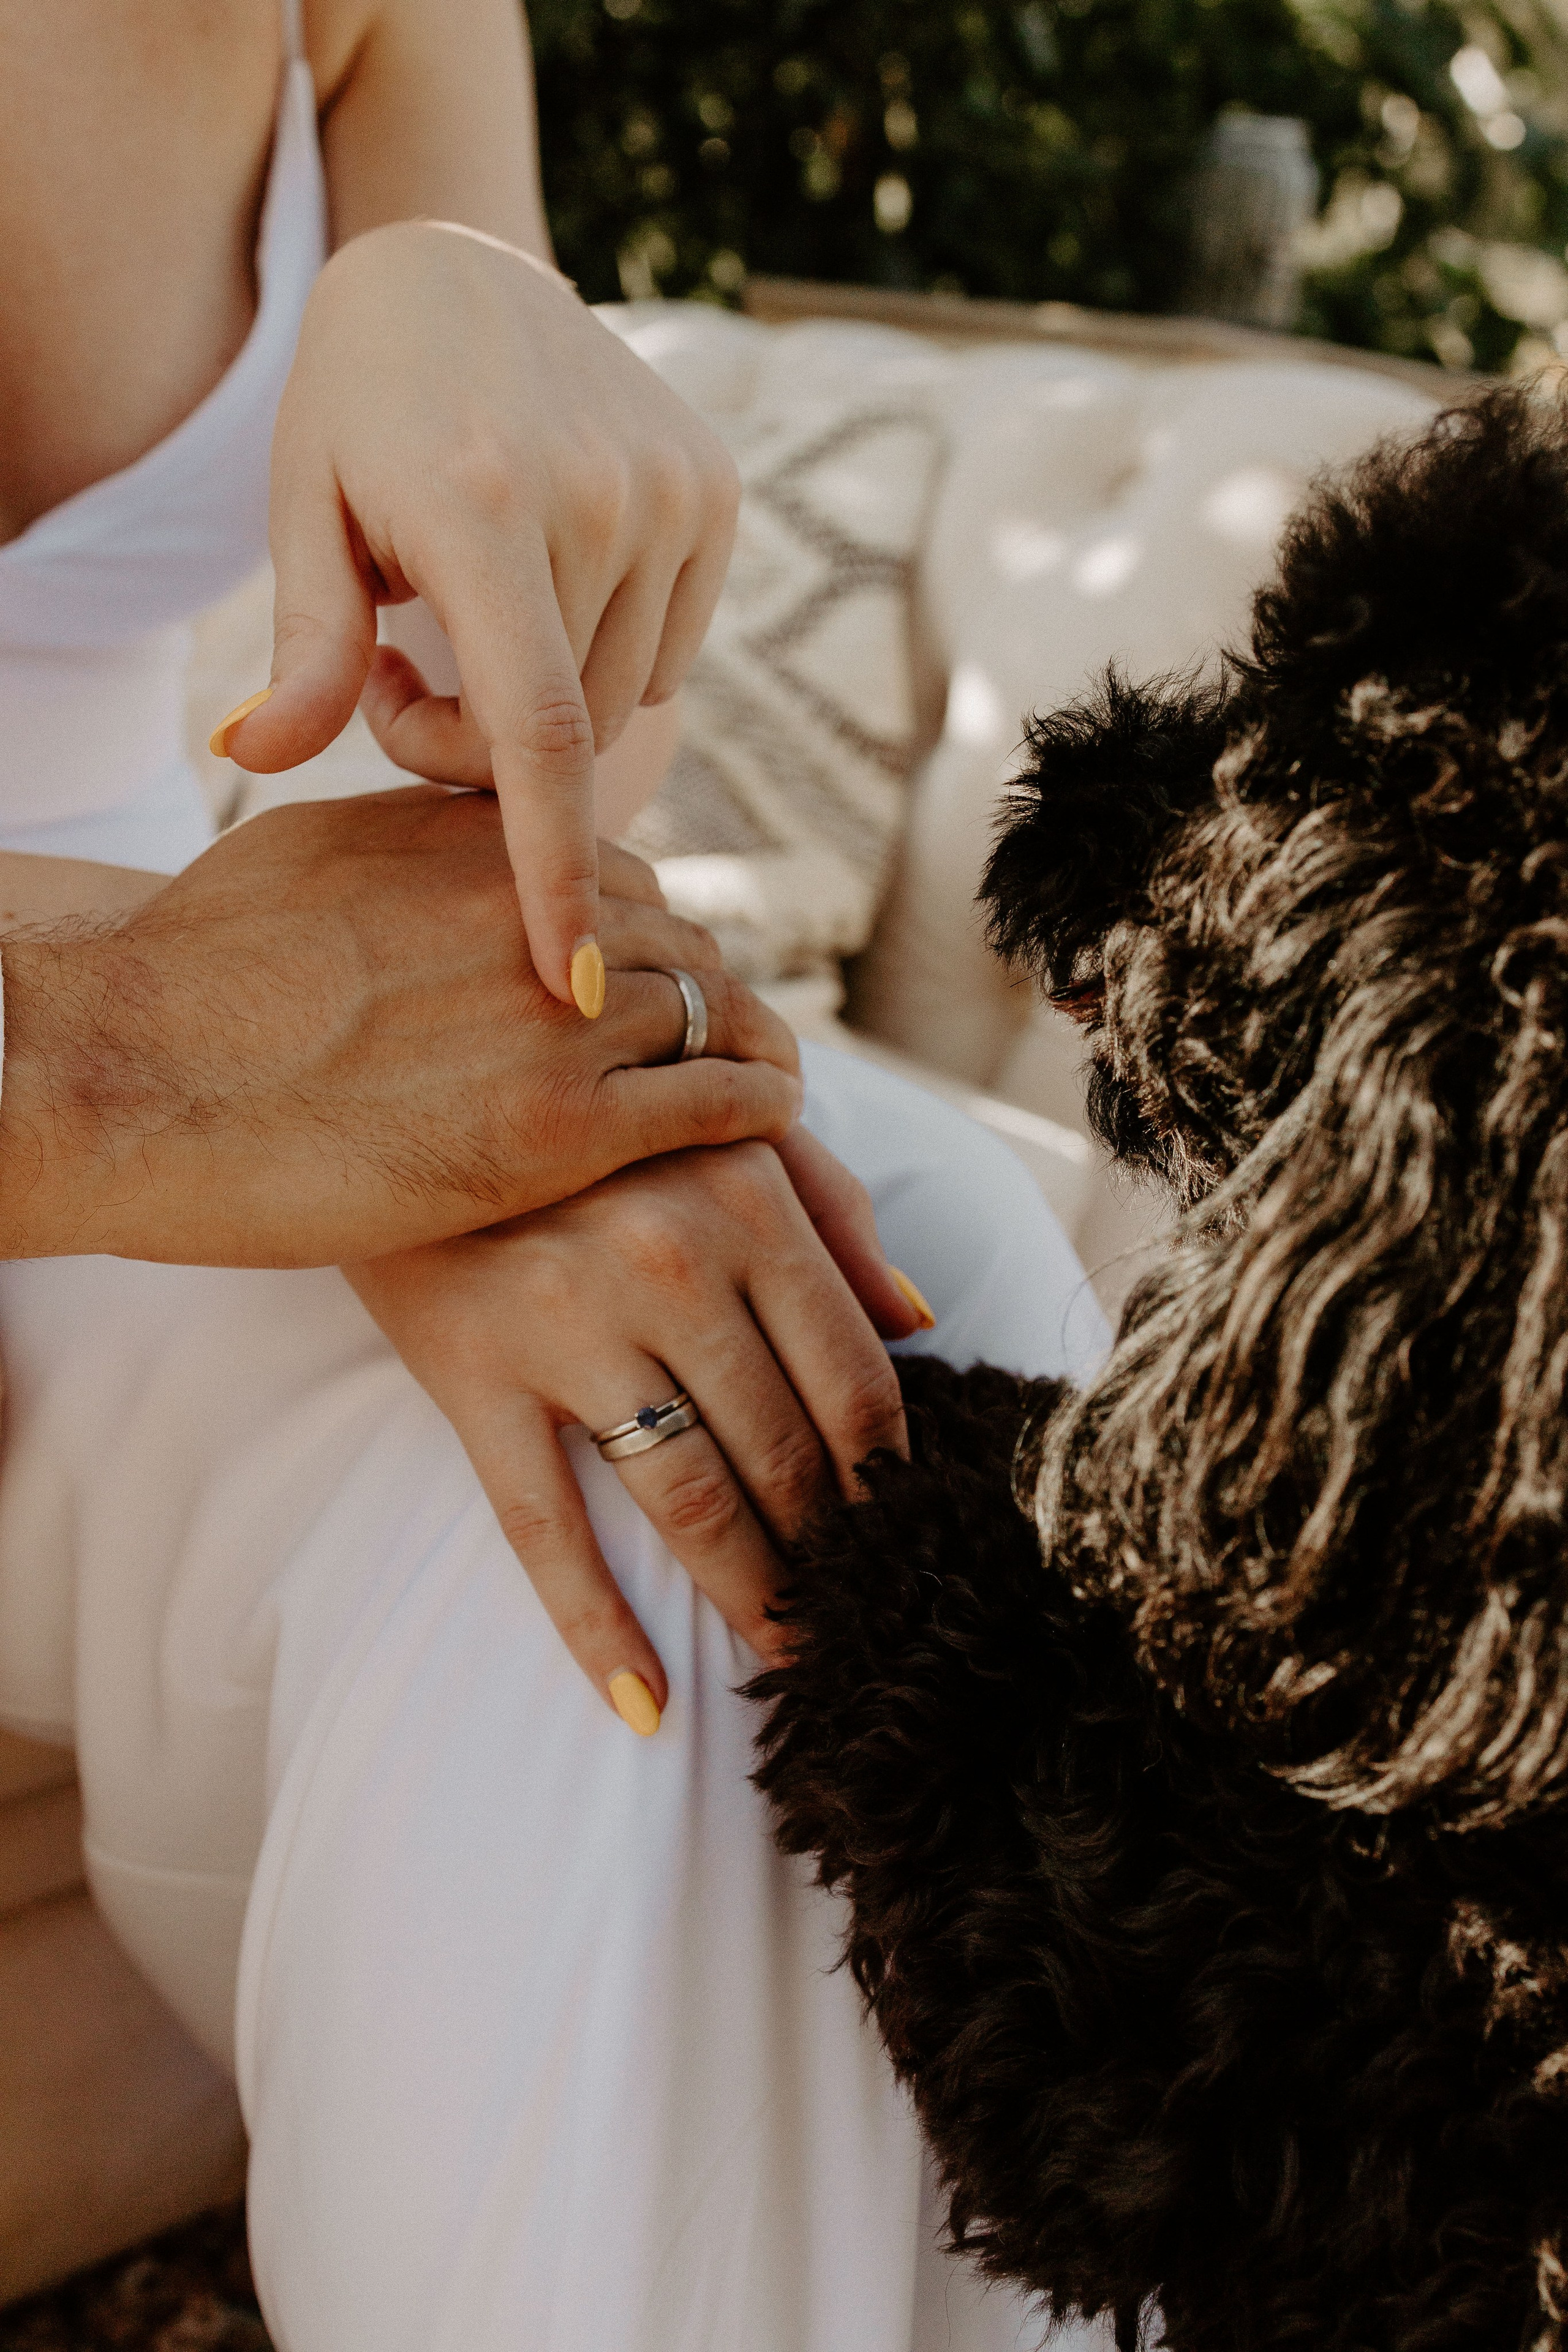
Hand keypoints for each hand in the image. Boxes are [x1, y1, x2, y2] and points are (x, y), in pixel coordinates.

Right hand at [0, 794, 797, 1266]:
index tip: (662, 972)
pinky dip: (761, 1103)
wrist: (128, 1073)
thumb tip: (442, 853)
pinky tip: (777, 1117)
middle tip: (730, 1032)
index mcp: (475, 838)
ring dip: (752, 1043)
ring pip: (716, 1012)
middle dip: (708, 986)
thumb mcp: (306, 856)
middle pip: (681, 937)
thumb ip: (405, 855)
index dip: (651, 928)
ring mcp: (556, 1014)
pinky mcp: (561, 1126)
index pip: (617, 871)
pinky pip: (717, 1099)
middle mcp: (533, 905)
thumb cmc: (187, 975)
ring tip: (773, 1077)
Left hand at [216, 221, 740, 1006]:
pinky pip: (669, 648)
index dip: (553, 872)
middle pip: (563, 733)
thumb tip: (249, 759)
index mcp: (485, 508)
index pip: (538, 737)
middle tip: (399, 670)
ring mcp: (674, 490)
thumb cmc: (357, 405)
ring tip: (471, 610)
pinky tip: (548, 576)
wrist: (457, 270)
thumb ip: (305, 648)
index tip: (569, 977)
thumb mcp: (303, 508)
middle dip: (480, 747)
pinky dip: (606, 651)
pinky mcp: (716, 490)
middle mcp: (601, 499)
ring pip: (622, 699)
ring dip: (548, 701)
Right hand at [345, 1137, 928, 1724]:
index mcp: (748, 1203)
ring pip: (688, 1501)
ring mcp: (567, 1322)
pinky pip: (545, 1530)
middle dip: (830, 1556)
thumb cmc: (598, 1128)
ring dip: (749, 1598)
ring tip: (787, 1655)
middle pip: (785, 1456)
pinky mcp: (473, 1374)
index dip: (889, 1482)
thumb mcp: (724, 1131)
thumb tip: (920, 1320)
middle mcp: (669, 1261)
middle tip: (856, 1619)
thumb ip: (831, 1211)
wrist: (413, 1092)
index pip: (856, 1383)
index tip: (903, 1541)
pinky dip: (597, 1630)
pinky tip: (643, 1704)